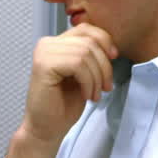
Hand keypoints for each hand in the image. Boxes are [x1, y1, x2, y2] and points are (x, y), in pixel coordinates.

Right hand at [3, 24, 117, 157]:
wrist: (47, 128)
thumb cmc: (63, 105)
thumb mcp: (84, 74)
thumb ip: (90, 55)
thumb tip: (111, 46)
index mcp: (56, 43)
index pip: (86, 29)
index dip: (105, 42)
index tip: (113, 59)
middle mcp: (47, 44)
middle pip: (89, 41)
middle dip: (104, 66)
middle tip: (105, 87)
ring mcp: (44, 53)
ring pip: (85, 53)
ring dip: (97, 77)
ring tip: (94, 94)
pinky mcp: (43, 65)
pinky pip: (78, 64)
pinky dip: (88, 82)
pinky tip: (86, 95)